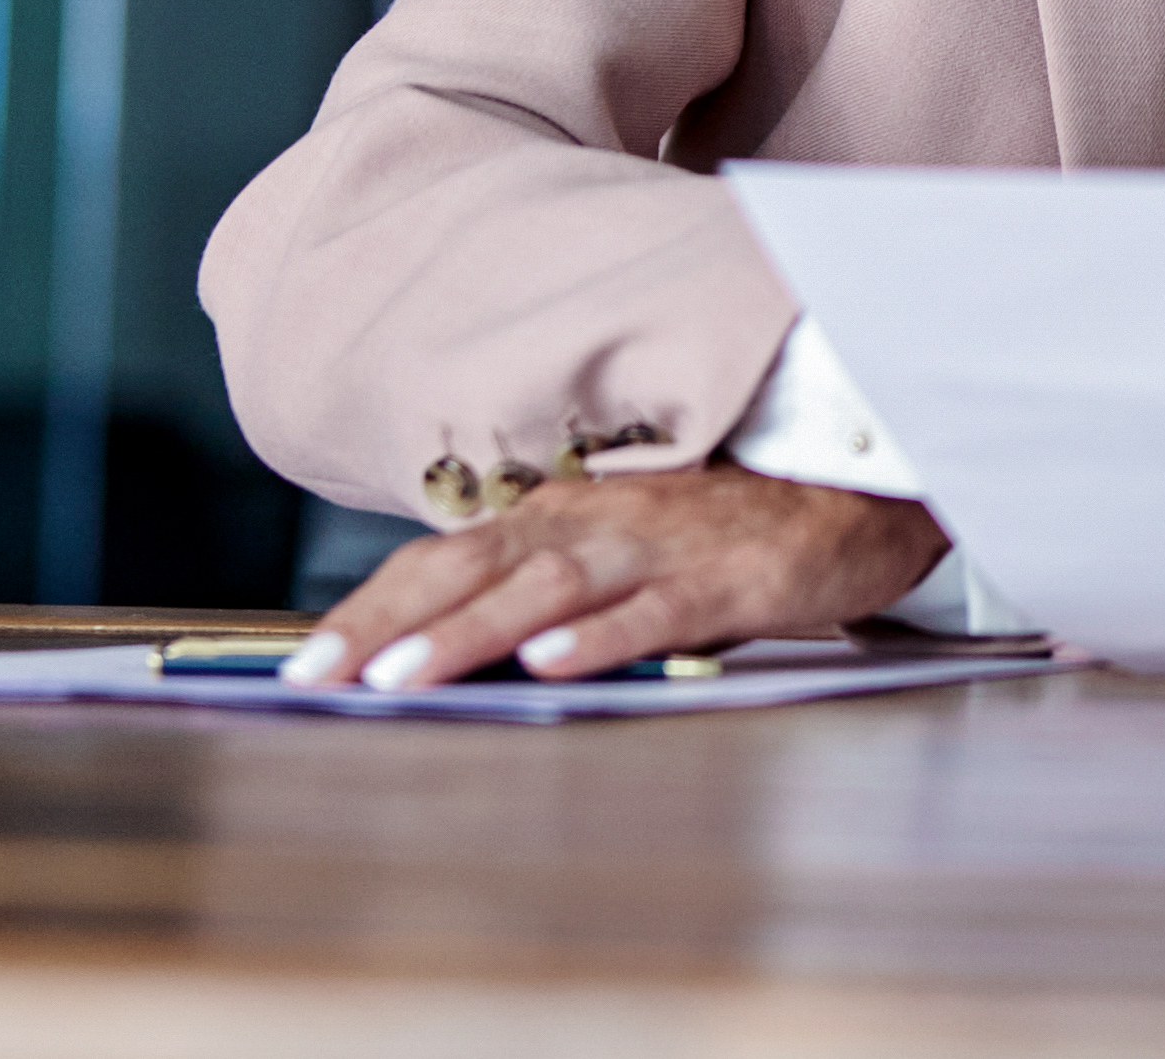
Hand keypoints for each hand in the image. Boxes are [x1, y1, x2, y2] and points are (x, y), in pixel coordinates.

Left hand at [288, 464, 948, 688]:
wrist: (859, 486)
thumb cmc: (730, 524)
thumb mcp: (623, 544)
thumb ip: (544, 583)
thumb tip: (448, 641)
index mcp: (563, 516)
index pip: (445, 558)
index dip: (371, 607)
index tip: (305, 661)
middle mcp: (596, 522)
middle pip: (472, 568)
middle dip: (386, 625)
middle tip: (315, 677)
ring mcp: (660, 547)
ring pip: (547, 588)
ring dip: (469, 633)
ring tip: (403, 679)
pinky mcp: (728, 577)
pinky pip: (655, 608)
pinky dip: (601, 634)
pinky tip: (553, 663)